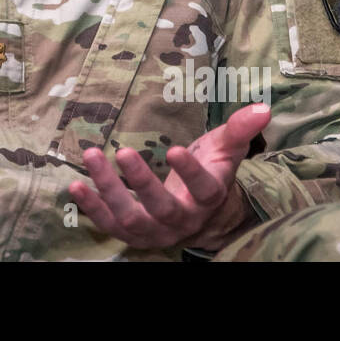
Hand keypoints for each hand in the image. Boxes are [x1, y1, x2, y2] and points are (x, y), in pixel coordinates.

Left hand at [68, 103, 270, 251]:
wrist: (196, 208)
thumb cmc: (209, 169)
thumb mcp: (224, 148)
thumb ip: (240, 129)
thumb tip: (264, 107)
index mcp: (208, 197)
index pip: (203, 189)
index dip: (190, 173)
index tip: (175, 149)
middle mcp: (183, 220)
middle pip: (162, 209)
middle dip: (142, 183)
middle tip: (124, 152)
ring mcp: (156, 231)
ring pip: (131, 219)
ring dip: (109, 190)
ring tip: (91, 157)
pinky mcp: (132, 234)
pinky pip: (109, 226)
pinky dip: (91, 208)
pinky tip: (75, 185)